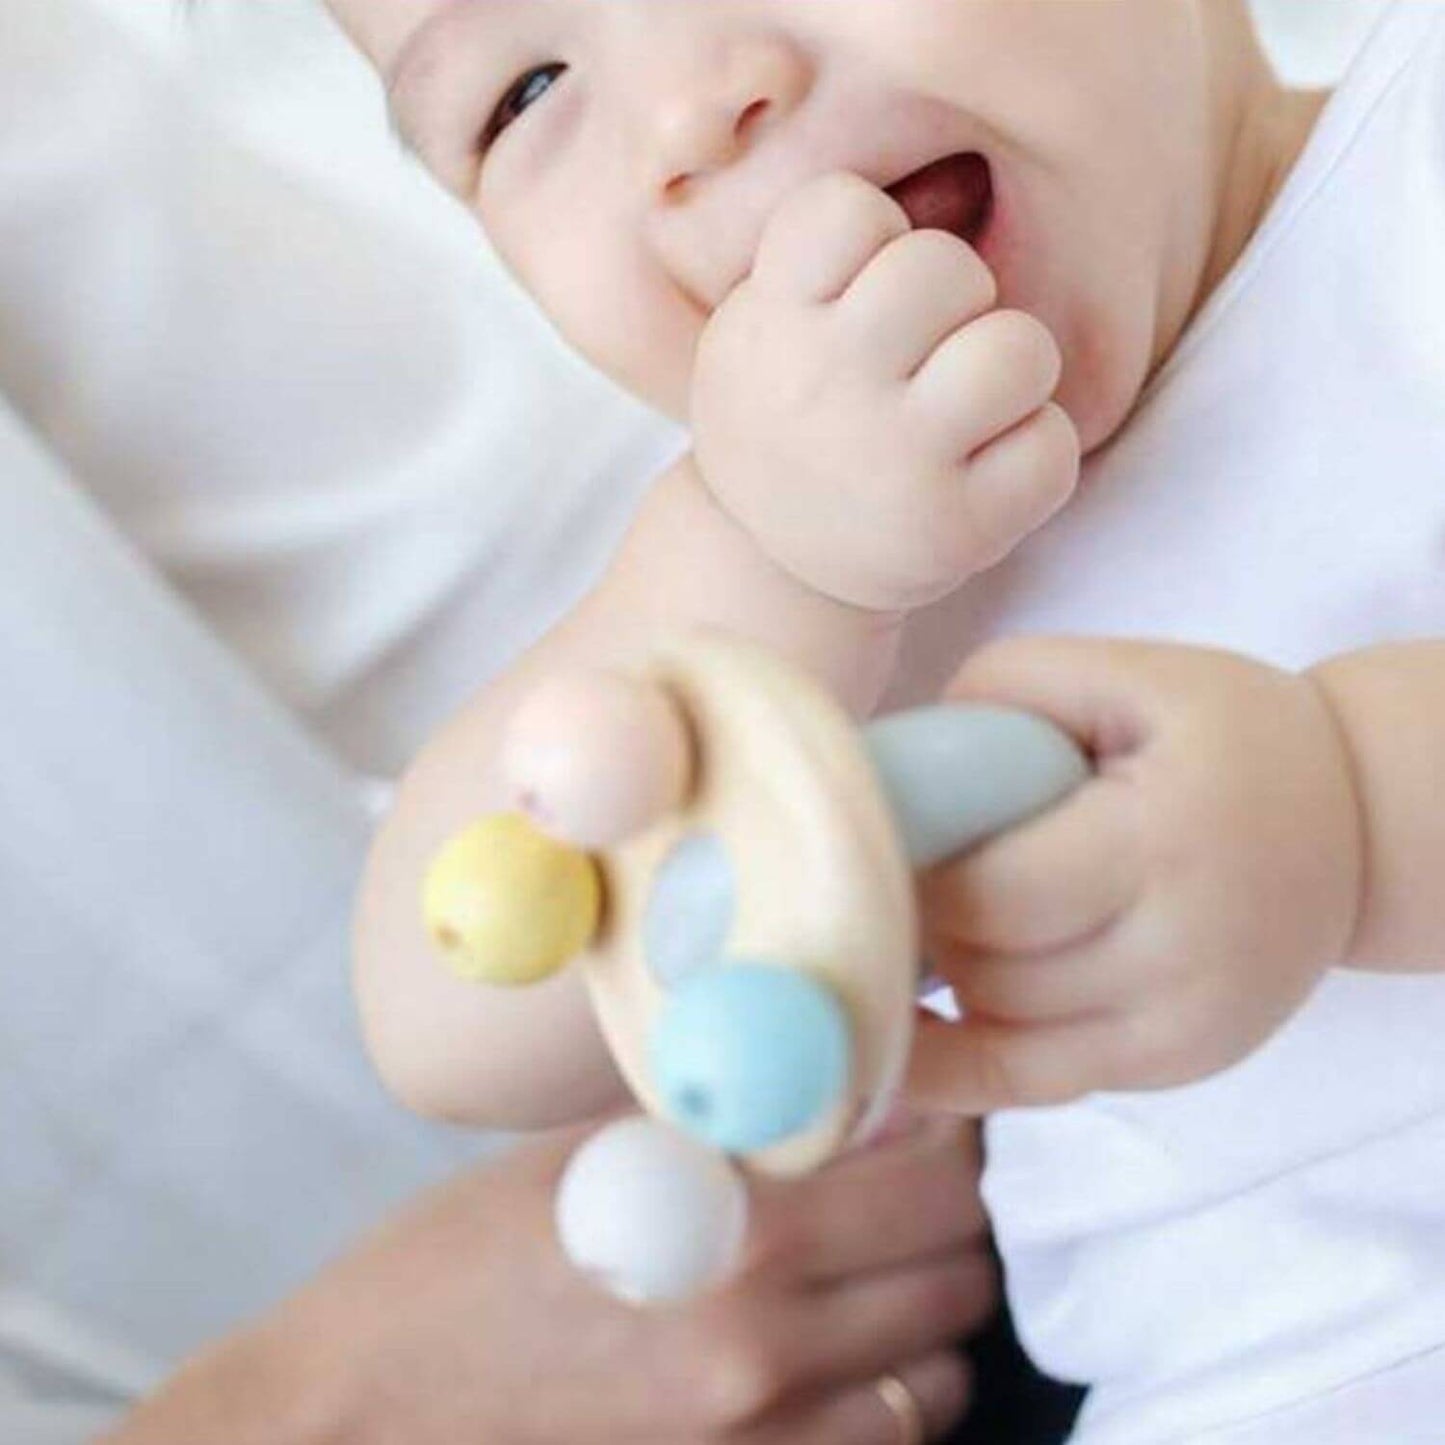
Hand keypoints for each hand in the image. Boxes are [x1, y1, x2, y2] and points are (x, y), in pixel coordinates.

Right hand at [115, 1114, 993, 1443]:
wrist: (361, 1411)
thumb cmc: (456, 1263)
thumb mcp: (596, 1156)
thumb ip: (736, 1131)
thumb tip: (847, 1101)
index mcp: (741, 1239)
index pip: (937, 1176)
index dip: (947, 1130)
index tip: (925, 1111)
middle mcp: (774, 1353)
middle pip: (960, 1274)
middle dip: (947, 1214)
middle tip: (900, 1183)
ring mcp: (763, 1444)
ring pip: (943, 1377)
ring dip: (925, 1316)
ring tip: (872, 1275)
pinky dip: (886, 1400)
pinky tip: (833, 1361)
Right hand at [690, 170, 1078, 613]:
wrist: (770, 573)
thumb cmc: (788, 421)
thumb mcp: (765, 330)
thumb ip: (831, 259)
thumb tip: (966, 183)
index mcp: (773, 327)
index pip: (844, 209)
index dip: (871, 233)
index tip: (854, 288)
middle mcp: (827, 390)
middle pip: (943, 268)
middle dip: (954, 297)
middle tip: (925, 351)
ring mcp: (895, 462)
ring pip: (1017, 349)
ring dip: (1008, 369)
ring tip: (967, 407)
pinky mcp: (957, 529)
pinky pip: (1052, 444)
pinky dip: (1033, 453)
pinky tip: (983, 471)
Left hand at [906, 639, 1364, 1112]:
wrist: (1357, 826)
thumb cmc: (1228, 735)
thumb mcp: (1127, 672)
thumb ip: (1007, 689)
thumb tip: (898, 761)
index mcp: (1162, 842)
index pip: (992, 896)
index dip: (912, 874)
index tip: (874, 837)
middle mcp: (1182, 953)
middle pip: (991, 968)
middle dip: (920, 924)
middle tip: (885, 876)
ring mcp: (1184, 1028)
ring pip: (1003, 1024)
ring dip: (945, 976)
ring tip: (926, 916)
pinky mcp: (1176, 1065)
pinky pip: (1033, 1081)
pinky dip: (957, 1061)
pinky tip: (905, 1032)